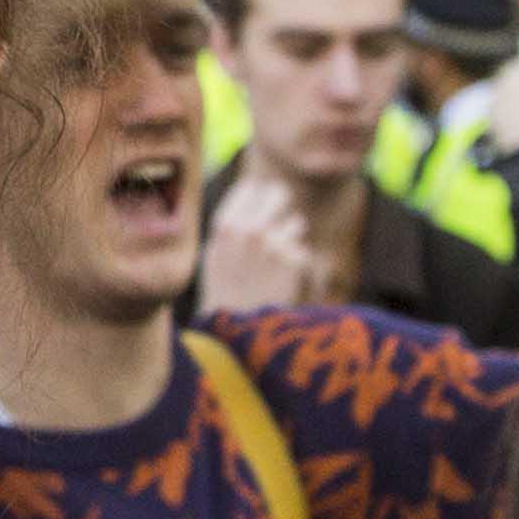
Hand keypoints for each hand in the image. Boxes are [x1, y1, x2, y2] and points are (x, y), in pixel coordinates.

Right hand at [196, 163, 338, 316]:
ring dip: (290, 239)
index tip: (258, 211)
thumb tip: (256, 187)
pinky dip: (296, 265)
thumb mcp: (216, 252)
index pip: (251, 187)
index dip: (257, 198)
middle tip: (280, 220)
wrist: (238, 332)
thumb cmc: (224, 292)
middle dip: (282, 204)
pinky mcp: (296, 262)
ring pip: (296, 223)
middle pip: (279, 192)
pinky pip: (303, 250)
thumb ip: (234, 220)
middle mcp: (250, 229)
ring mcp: (274, 244)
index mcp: (225, 225)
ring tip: (274, 265)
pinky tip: (281, 282)